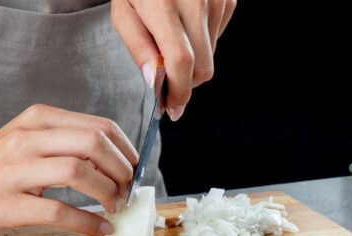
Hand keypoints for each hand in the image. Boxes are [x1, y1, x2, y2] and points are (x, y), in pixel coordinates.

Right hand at [0, 104, 137, 234]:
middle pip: (93, 143)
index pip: (100, 126)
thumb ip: (68, 144)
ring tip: (115, 207)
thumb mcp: (30, 139)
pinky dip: (87, 221)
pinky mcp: (6, 203)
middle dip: (122, 170)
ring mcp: (14, 171)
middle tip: (128, 190)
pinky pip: (57, 211)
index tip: (136, 169)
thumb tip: (117, 165)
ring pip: (77, 172)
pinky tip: (99, 227)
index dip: (127, 150)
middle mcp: (27, 139)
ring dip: (108, 192)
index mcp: (39, 120)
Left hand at [111, 0, 236, 120]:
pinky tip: (186, 25)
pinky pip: (217, 38)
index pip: (181, 61)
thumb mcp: (123, 12)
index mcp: (164, 5)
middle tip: (167, 82)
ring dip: (192, 60)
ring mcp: (216, 0)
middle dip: (186, 83)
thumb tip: (154, 83)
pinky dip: (201, 42)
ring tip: (172, 38)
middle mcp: (196, 2)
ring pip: (211, 56)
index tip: (172, 109)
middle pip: (203, 68)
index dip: (179, 92)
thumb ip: (137, 48)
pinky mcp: (228, 0)